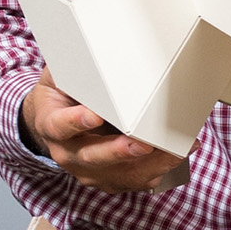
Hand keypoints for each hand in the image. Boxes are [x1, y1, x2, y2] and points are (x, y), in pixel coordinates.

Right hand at [21, 76, 189, 192]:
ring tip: (174, 151)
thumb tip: (98, 49)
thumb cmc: (62, 95)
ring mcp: (87, 170)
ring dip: (149, 165)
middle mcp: (68, 153)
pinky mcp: (108, 179)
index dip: (75, 123)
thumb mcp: (58, 76)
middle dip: (119, 152)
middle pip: (92, 157)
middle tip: (142, 144)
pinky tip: (179, 154)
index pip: (59, 127)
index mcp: (51, 125)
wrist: (53, 122)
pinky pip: (134, 180)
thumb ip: (74, 68)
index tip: (94, 116)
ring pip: (118, 175)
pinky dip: (159, 168)